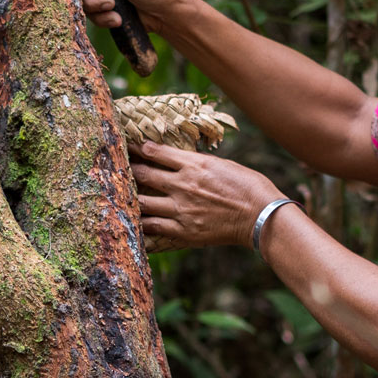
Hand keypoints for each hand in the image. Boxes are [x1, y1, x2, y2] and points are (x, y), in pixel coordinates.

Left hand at [131, 142, 288, 251]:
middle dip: (127, 170)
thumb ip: (197, 163)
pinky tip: (130, 221)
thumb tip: (179, 161)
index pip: (155, 152)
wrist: (261, 216)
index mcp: (194, 164)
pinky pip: (153, 228)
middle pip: (143, 174)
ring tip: (118, 195)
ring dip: (129, 197)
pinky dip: (140, 224)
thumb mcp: (222, 164)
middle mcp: (183, 185)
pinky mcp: (183, 231)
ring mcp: (181, 209)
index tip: (129, 147)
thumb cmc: (248, 186)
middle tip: (115, 168)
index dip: (138, 148)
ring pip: (142, 202)